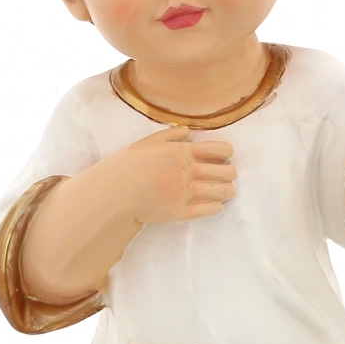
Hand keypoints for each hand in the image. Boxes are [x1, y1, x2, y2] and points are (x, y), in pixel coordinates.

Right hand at [105, 125, 236, 224]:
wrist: (115, 192)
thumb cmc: (129, 165)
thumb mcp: (148, 142)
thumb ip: (170, 135)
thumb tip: (188, 132)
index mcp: (184, 152)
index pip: (222, 150)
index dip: (226, 153)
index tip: (222, 157)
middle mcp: (189, 171)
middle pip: (228, 172)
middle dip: (229, 173)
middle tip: (223, 175)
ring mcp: (187, 193)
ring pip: (223, 192)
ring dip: (226, 190)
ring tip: (222, 191)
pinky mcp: (181, 212)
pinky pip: (210, 209)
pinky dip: (216, 206)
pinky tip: (214, 204)